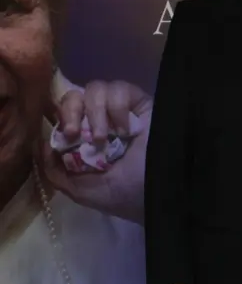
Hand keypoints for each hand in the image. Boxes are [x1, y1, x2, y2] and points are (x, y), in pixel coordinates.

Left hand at [38, 80, 151, 223]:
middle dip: (70, 110)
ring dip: (95, 112)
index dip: (61, 118)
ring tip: (106, 137)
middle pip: (75, 95)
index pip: (65, 114)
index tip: (66, 137)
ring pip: (95, 88)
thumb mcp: (82, 191)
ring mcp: (122, 111)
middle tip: (76, 133)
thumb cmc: (126, 195)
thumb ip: (56, 172)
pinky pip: (120, 87)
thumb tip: (40, 142)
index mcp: (86, 140)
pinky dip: (116, 106)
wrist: (160, 191)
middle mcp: (102, 121)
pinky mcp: (141, 102)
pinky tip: (125, 128)